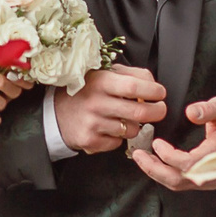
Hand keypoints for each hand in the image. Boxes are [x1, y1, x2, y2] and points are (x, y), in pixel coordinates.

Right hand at [51, 66, 167, 154]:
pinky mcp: (90, 140)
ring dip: (135, 125)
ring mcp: (92, 123)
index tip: (160, 93)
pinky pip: (118, 142)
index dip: (154, 90)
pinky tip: (109, 128)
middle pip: (139, 112)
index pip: (135, 86)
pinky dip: (119, 137)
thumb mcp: (104, 73)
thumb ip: (131, 75)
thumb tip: (153, 85)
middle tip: (160, 109)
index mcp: (100, 81)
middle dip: (158, 111)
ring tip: (124, 118)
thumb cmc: (86, 90)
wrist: (55, 113)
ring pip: (132, 130)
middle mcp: (95, 102)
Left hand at [130, 96, 215, 191]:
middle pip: (179, 180)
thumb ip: (209, 109)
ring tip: (142, 158)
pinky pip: (182, 183)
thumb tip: (191, 112)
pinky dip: (165, 175)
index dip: (169, 156)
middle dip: (154, 169)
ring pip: (178, 184)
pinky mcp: (206, 181)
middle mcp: (213, 172)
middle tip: (138, 155)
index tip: (157, 143)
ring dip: (157, 173)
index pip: (189, 164)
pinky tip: (155, 163)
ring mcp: (210, 180)